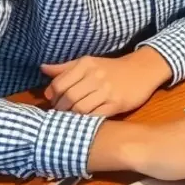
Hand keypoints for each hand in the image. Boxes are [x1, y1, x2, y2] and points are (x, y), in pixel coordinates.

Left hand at [41, 47, 171, 116]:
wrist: (142, 70)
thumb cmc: (112, 68)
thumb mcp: (89, 62)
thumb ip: (65, 68)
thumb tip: (43, 69)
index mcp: (85, 64)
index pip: (59, 84)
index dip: (53, 96)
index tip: (53, 102)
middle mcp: (95, 76)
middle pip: (68, 98)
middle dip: (60, 109)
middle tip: (60, 114)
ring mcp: (106, 90)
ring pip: (80, 108)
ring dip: (71, 116)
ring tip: (70, 119)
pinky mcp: (116, 103)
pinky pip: (95, 115)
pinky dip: (86, 120)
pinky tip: (83, 121)